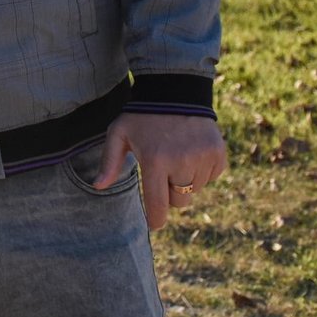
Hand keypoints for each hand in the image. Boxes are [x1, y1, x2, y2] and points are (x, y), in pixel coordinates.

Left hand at [94, 112, 227, 229]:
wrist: (175, 91)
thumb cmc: (141, 116)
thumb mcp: (118, 133)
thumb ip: (109, 162)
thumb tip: (98, 186)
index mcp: (155, 160)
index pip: (158, 203)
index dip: (156, 219)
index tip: (154, 224)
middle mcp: (182, 162)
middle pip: (179, 201)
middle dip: (170, 194)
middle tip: (162, 173)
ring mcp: (203, 158)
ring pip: (195, 190)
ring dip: (186, 181)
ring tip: (175, 155)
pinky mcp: (218, 154)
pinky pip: (211, 177)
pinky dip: (202, 171)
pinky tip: (191, 151)